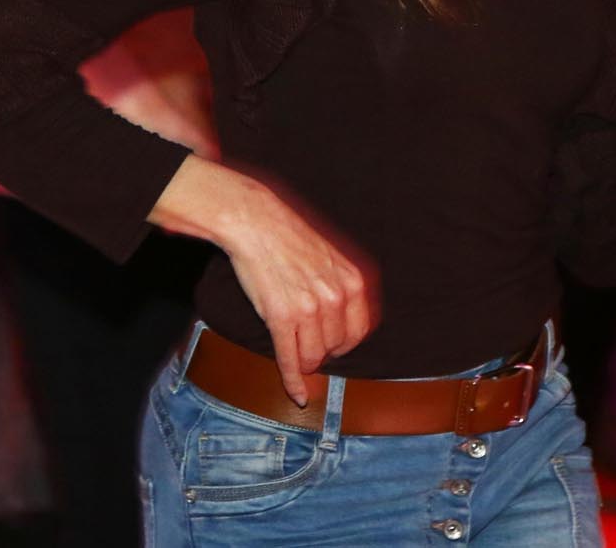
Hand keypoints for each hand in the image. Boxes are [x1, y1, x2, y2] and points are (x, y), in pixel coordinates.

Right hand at [211, 175, 377, 406]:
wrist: (256, 222)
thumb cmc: (289, 239)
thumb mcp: (330, 259)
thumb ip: (341, 288)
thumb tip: (343, 323)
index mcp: (353, 282)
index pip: (359, 332)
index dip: (343, 345)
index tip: (332, 347)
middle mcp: (336, 297)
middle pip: (335, 348)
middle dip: (322, 353)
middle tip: (307, 348)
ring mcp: (310, 309)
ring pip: (314, 357)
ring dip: (305, 363)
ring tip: (295, 356)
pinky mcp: (282, 318)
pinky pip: (291, 360)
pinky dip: (293, 381)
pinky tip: (296, 394)